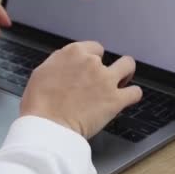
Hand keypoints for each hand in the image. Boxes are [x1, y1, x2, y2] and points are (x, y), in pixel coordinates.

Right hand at [20, 41, 141, 138]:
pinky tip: (125, 100)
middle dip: (105, 68)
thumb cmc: (38, 103)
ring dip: (125, 74)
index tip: (86, 70)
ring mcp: (106, 80)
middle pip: (108, 58)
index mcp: (73, 53)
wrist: (47, 125)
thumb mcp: (41, 73)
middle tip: (100, 81)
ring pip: (128, 66)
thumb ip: (58, 65)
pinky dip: (132, 95)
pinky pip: (135, 92)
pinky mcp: (115, 100)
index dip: (90, 60)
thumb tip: (65, 68)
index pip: (92, 48)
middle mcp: (91, 62)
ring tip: (120, 84)